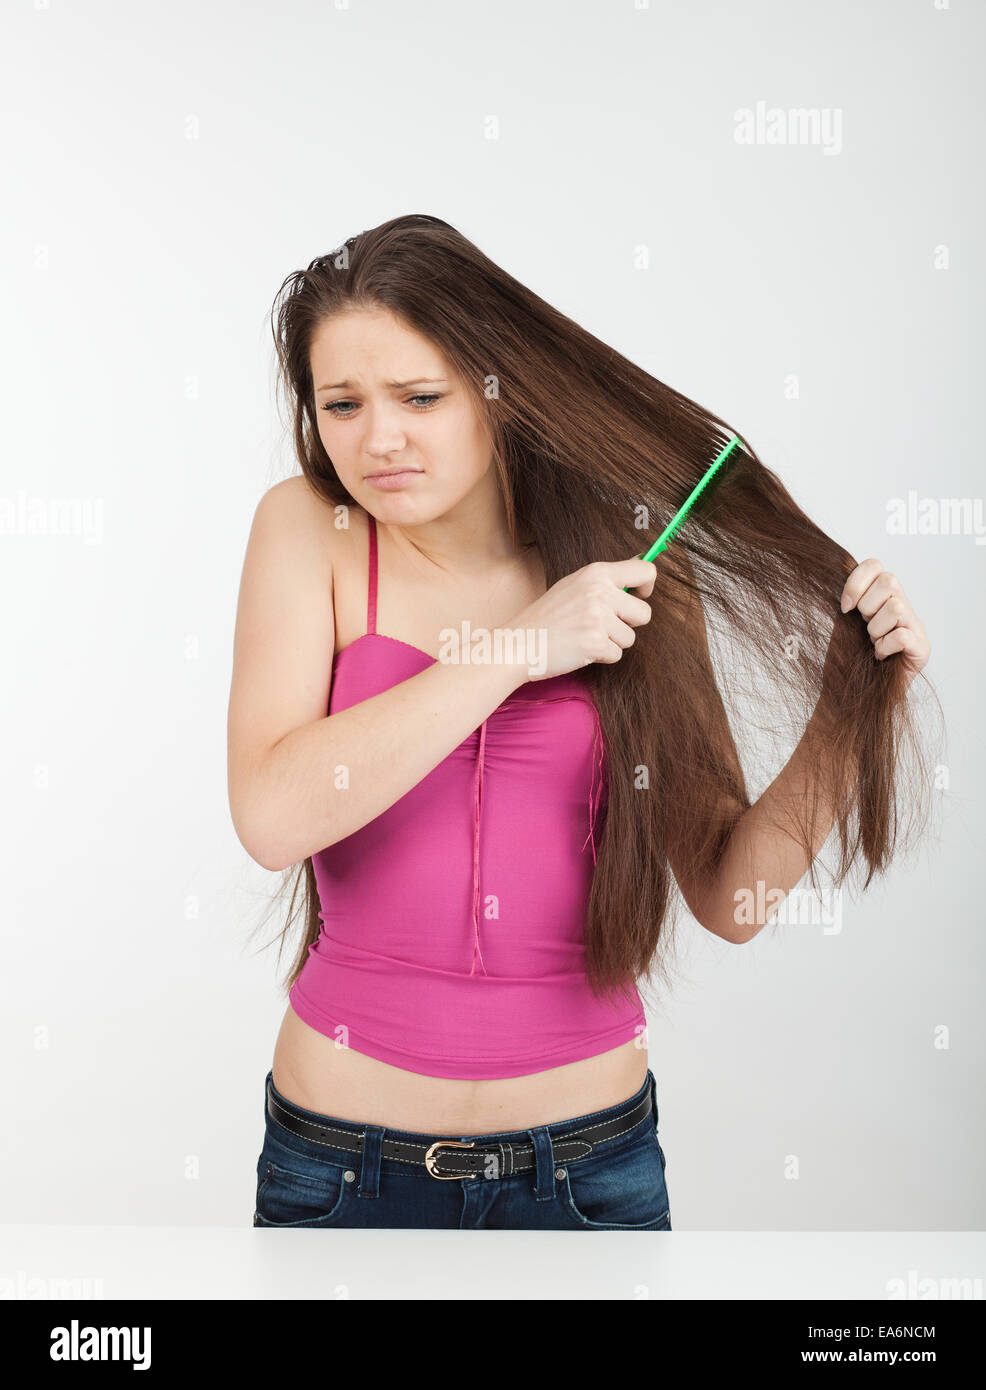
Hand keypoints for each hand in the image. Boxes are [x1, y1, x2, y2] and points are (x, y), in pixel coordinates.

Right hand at [508, 556, 656, 680]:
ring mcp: (598, 617)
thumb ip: (605, 579)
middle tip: (601, 625)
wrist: (519, 643)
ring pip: (630, 637)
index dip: (648, 586)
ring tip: (584, 636)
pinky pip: (617, 654)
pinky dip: (601, 656)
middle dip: (628, 624)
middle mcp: (600, 591)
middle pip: (644, 613)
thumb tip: (641, 564)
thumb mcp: (574, 585)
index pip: (644, 570)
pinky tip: (580, 648)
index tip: (639, 597)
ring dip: (612, 642)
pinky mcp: (596, 642)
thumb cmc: (546, 617)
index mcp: (596, 573)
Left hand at [840, 559, 929, 686]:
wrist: (851, 696)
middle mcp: (903, 607)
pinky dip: (885, 646)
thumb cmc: (846, 659)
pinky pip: (903, 635)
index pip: (875, 566)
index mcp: (882, 597)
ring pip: (896, 608)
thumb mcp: (842, 622)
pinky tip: (879, 656)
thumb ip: (847, 597)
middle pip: (890, 581)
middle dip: (867, 605)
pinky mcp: (921, 649)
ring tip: (872, 643)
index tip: (844, 607)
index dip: (856, 582)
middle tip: (863, 627)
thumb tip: (835, 570)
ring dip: (876, 629)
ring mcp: (916, 627)